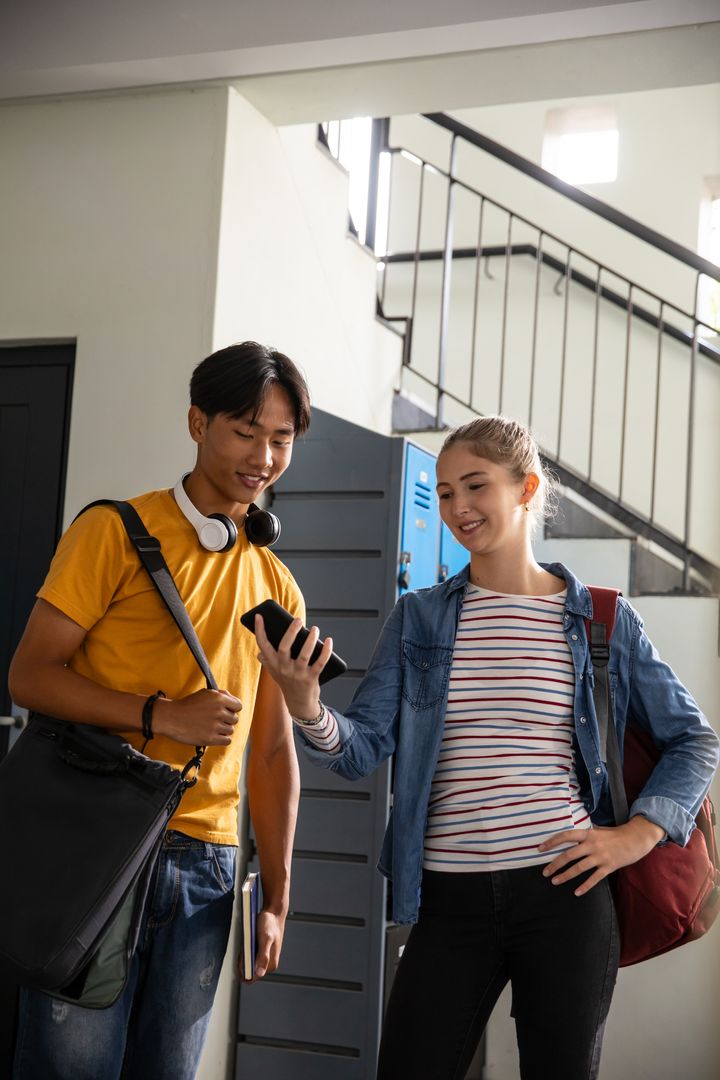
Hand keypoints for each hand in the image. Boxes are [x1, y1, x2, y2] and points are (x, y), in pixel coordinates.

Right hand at [153, 688, 241, 744]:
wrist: (171, 717)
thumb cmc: (188, 704)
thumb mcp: (205, 693)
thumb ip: (221, 695)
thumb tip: (233, 702)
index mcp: (219, 699)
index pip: (238, 706)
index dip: (232, 709)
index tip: (226, 711)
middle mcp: (219, 711)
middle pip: (235, 719)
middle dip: (226, 720)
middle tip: (215, 720)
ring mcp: (215, 726)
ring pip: (230, 730)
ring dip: (223, 730)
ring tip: (212, 727)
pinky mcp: (210, 739)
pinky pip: (227, 740)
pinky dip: (222, 739)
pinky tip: (214, 735)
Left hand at [241, 908, 285, 982]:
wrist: (274, 912)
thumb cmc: (270, 924)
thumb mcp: (266, 939)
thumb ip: (263, 957)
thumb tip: (259, 974)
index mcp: (271, 964)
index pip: (253, 977)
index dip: (243, 971)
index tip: (241, 960)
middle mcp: (269, 964)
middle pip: (250, 972)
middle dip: (243, 964)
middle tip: (243, 949)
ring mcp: (266, 958)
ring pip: (250, 965)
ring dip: (244, 958)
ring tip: (245, 945)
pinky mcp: (262, 952)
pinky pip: (251, 958)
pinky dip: (246, 953)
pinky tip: (247, 944)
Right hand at [254, 614, 330, 719]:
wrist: (299, 704)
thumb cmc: (287, 682)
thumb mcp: (274, 672)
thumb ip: (267, 660)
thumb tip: (259, 650)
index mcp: (273, 664)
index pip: (263, 645)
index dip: (260, 630)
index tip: (260, 616)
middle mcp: (283, 669)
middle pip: (284, 647)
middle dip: (291, 632)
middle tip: (298, 620)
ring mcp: (297, 674)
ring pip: (304, 654)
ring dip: (311, 639)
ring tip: (315, 629)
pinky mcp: (311, 678)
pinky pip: (320, 662)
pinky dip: (326, 650)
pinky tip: (329, 640)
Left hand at [538, 816, 665, 895]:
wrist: (636, 838)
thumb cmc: (616, 834)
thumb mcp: (599, 830)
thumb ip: (586, 834)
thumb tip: (572, 837)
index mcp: (588, 834)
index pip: (565, 836)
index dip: (552, 842)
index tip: (540, 848)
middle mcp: (592, 844)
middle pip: (569, 855)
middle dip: (555, 864)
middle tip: (544, 872)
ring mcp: (601, 856)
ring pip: (579, 868)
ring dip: (565, 875)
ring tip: (555, 881)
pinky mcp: (609, 866)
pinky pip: (594, 878)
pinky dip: (585, 886)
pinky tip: (577, 892)